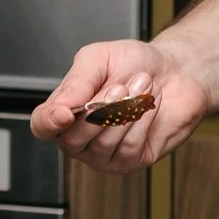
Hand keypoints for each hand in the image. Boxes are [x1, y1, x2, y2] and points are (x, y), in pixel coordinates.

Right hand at [29, 38, 212, 173]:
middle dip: (99, 111)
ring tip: (140, 86)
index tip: (65, 113)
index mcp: (63, 110)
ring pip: (103, 145)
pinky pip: (129, 147)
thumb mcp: (99, 58)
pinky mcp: (131, 160)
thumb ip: (76, 81)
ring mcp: (104, 153)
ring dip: (126, 112)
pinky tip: (148, 104)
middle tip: (119, 85)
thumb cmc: (133, 63)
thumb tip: (59, 106)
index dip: (49, 123)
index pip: (42, 127)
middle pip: (72, 140)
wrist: (177, 71)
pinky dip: (142, 120)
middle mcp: (80, 136)